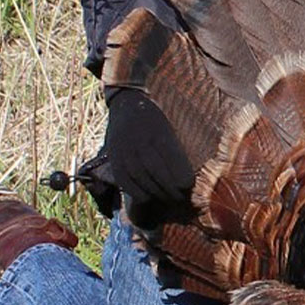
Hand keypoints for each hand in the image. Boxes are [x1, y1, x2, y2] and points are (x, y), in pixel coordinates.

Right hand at [93, 88, 198, 227]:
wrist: (126, 105)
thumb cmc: (154, 119)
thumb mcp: (168, 127)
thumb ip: (175, 149)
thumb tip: (188, 177)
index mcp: (159, 133)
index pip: (174, 161)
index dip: (182, 178)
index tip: (189, 186)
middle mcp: (141, 142)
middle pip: (159, 174)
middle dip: (172, 190)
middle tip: (181, 198)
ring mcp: (126, 153)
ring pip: (144, 181)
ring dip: (158, 194)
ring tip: (168, 199)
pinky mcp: (115, 161)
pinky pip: (127, 184)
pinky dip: (139, 194)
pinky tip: (149, 196)